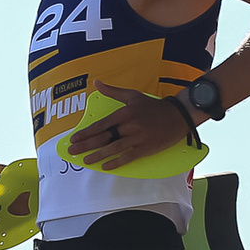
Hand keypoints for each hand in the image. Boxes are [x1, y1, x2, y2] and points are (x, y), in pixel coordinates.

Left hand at [70, 80, 199, 169]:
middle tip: (72, 151)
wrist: (177, 116)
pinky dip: (116, 162)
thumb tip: (96, 83)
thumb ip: (113, 91)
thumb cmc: (153, 106)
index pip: (101, 125)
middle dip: (86, 145)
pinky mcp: (146, 148)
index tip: (73, 138)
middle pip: (104, 138)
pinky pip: (128, 157)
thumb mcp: (133, 95)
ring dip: (98, 155)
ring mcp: (137, 138)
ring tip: (86, 161)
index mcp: (124, 113)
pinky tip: (106, 167)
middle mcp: (129, 126)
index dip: (86, 132)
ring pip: (113, 149)